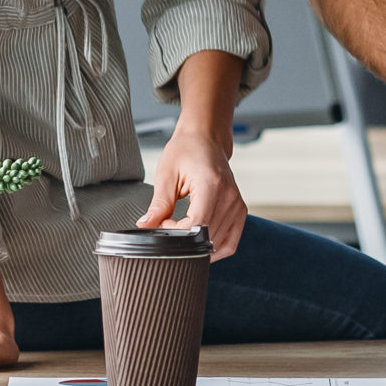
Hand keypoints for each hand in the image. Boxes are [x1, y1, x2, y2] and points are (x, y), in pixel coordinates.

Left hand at [141, 125, 248, 258]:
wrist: (206, 137)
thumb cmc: (187, 149)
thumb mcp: (167, 174)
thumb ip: (158, 204)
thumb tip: (146, 226)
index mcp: (211, 185)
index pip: (197, 225)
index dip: (177, 233)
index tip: (163, 223)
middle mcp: (229, 196)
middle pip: (207, 237)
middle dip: (184, 239)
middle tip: (168, 225)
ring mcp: (237, 205)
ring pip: (219, 243)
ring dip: (198, 245)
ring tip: (182, 228)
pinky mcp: (240, 210)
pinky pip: (230, 242)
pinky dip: (214, 248)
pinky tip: (199, 241)